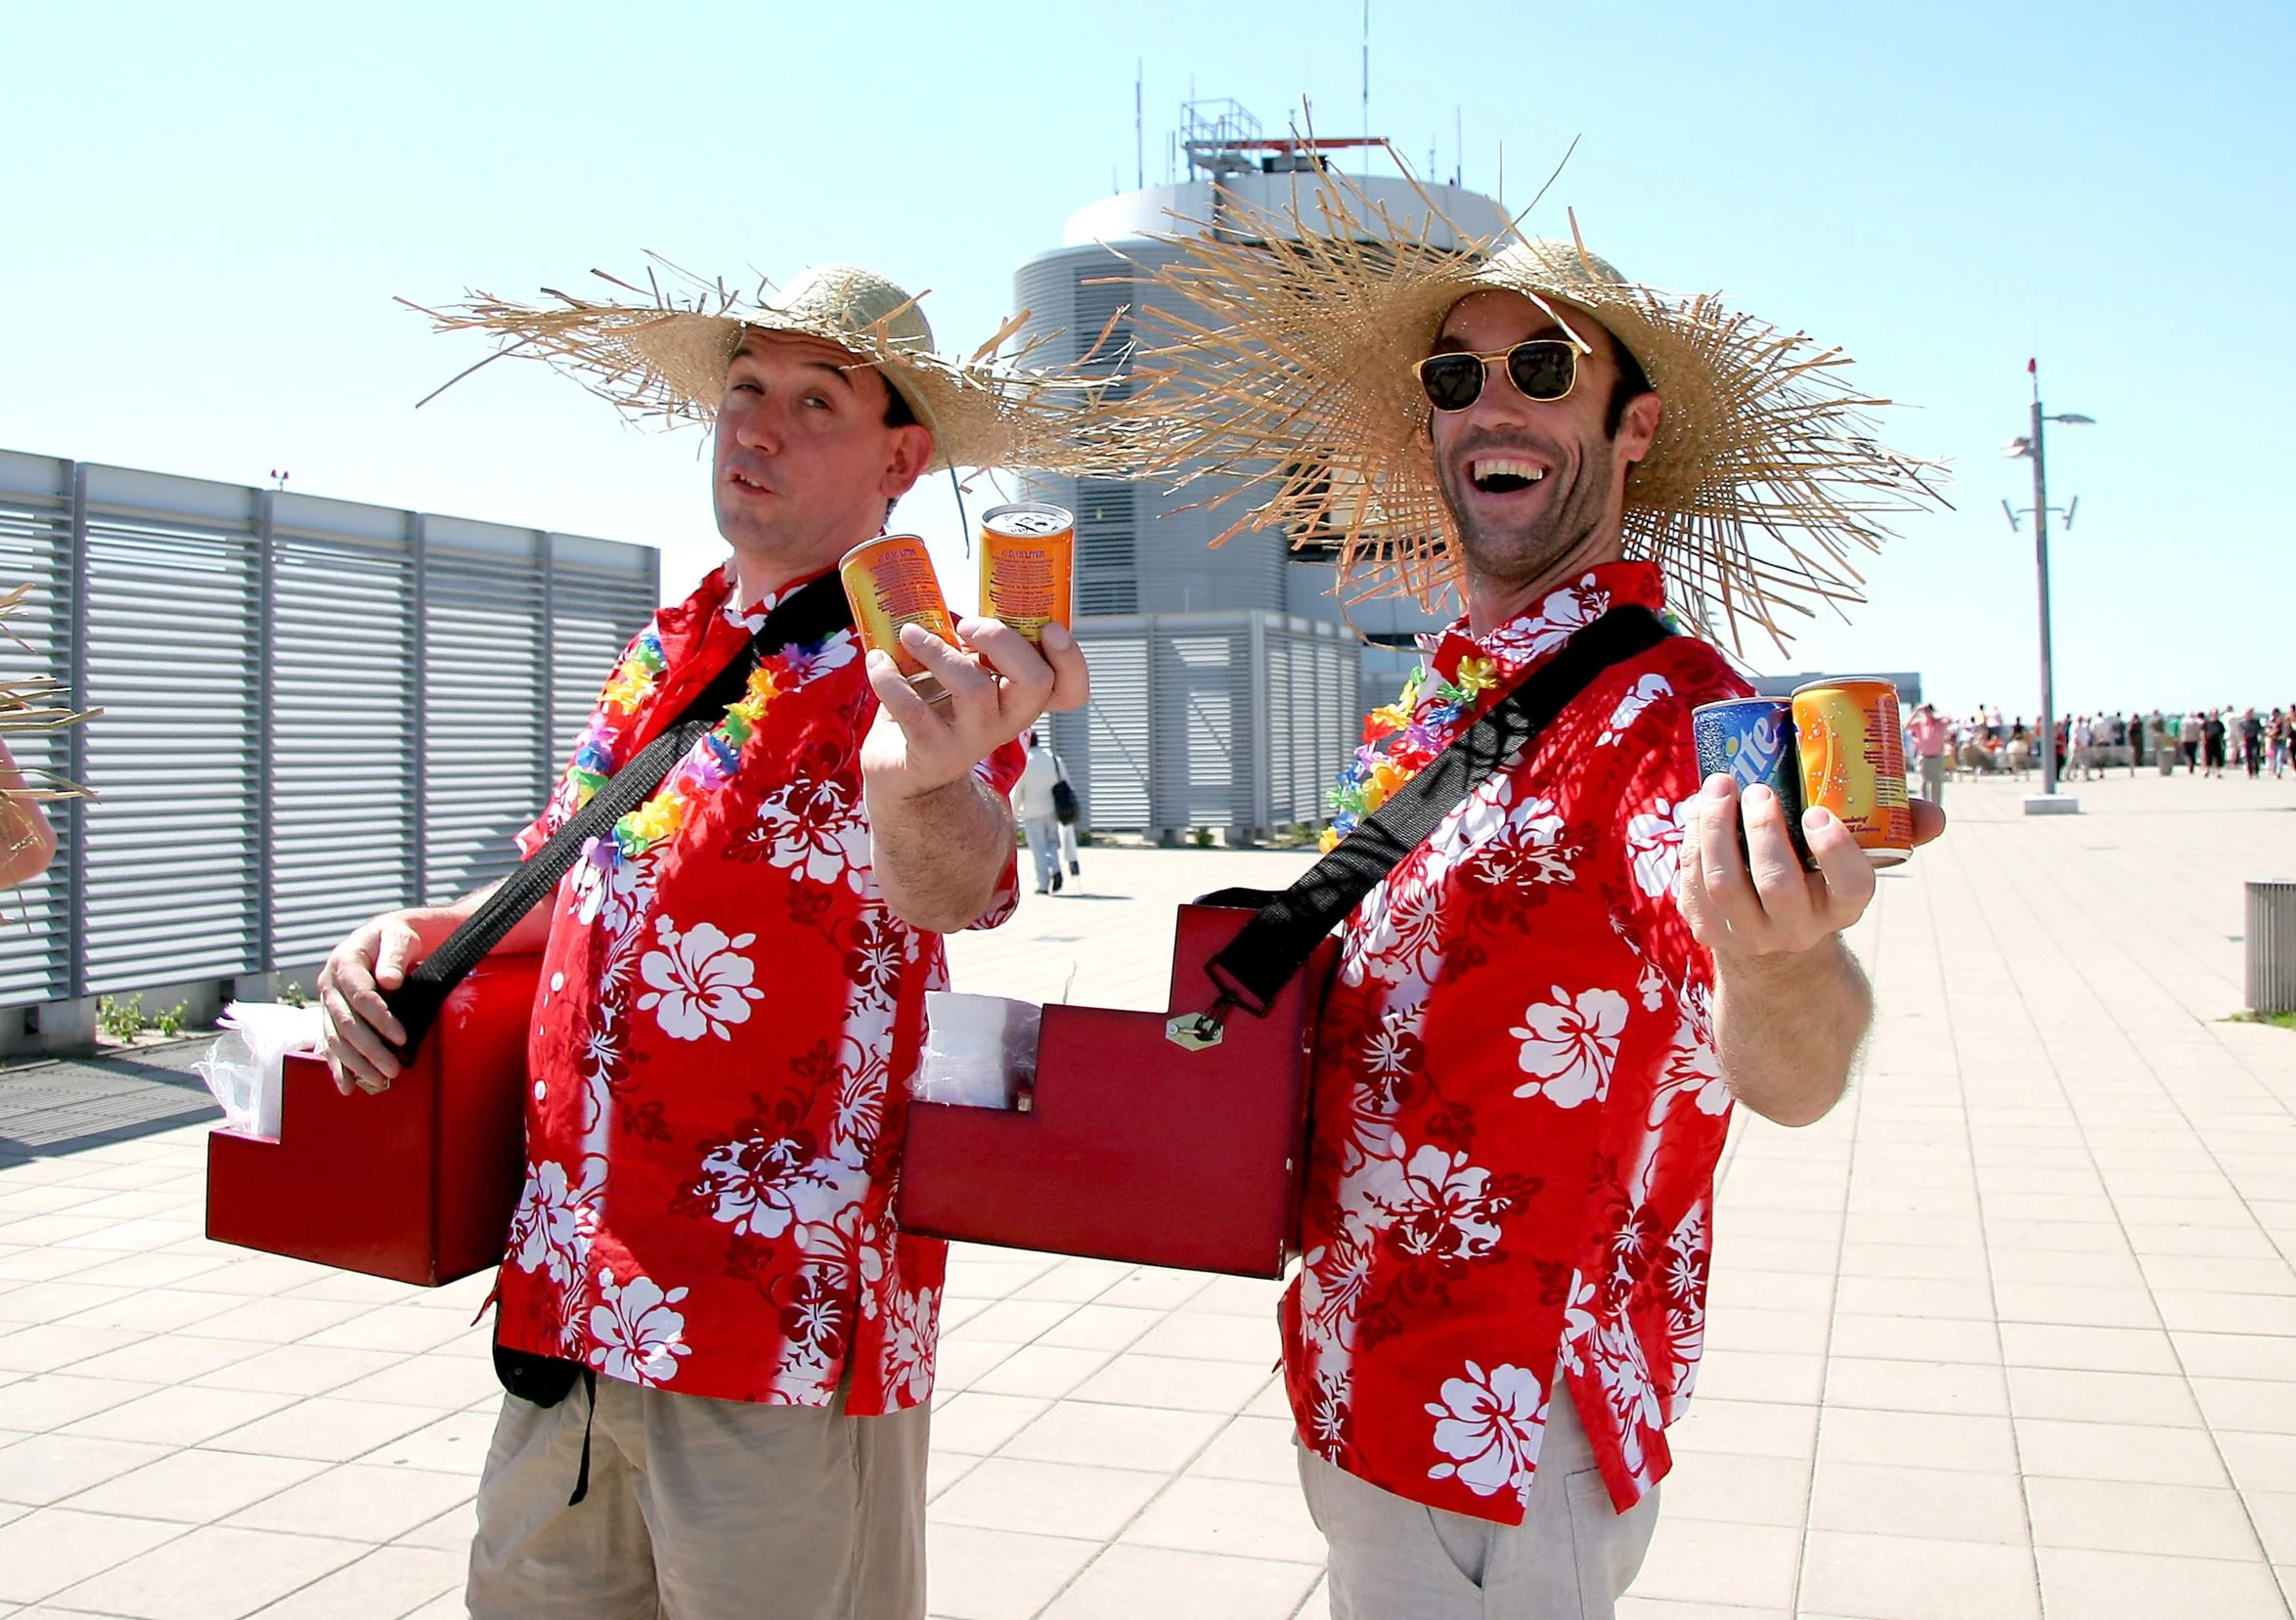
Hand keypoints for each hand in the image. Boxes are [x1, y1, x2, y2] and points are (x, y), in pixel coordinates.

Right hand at [316, 907, 456, 1094]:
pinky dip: (337, 1067)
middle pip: (346, 1023)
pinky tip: (347, 1086)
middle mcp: (329, 984)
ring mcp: (327, 1002)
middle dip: (370, 1049)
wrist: (386, 937)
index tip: (402, 1037)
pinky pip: (329, 1045)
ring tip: (381, 1080)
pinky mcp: (330, 1016)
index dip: (380, 1018)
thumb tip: (389, 981)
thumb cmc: (397, 936)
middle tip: (394, 1068)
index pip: (360, 996)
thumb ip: (395, 956)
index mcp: (344, 962)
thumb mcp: (400, 936)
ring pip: (336, 1038)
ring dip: (356, 1063)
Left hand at [859, 617, 1089, 800]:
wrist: (902, 768)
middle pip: (1034, 681)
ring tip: (909, 634)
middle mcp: (1007, 721)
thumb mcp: (966, 674)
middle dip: (1001, 639)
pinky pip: (915, 711)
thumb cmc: (936, 708)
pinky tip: (877, 661)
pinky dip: (890, 679)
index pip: (1071, 688)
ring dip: (938, 651)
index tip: (1048, 628)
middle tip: (965, 626)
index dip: (1071, 659)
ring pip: (975, 689)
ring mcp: (973, 741)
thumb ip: (975, 645)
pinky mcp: (934, 754)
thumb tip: (956, 585)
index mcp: (1021, 698)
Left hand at [1676, 775, 1944, 962]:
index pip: (1851, 887)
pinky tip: (1697, 812)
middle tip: (1759, 788)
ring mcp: (1749, 934)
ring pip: (1725, 884)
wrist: (1770, 930)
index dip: (1836, 850)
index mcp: (1842, 906)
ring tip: (1720, 787)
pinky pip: (1693, 886)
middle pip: (1777, 884)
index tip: (1818, 812)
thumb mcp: (1858, 855)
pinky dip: (1691, 843)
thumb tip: (1934, 815)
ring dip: (1717, 830)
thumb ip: (1896, 827)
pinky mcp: (1708, 929)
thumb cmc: (1818, 872)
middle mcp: (1797, 928)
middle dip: (1764, 831)